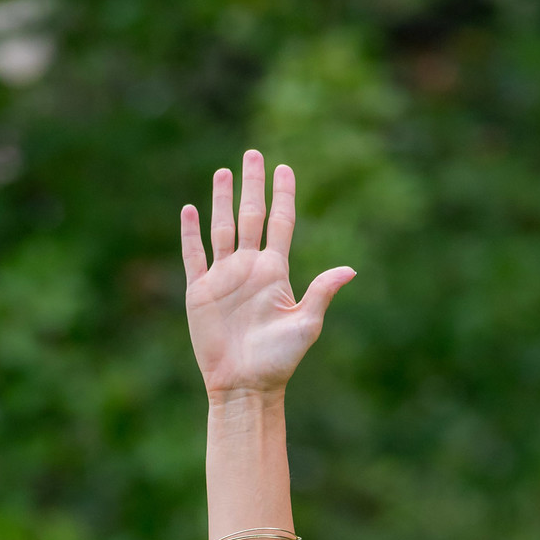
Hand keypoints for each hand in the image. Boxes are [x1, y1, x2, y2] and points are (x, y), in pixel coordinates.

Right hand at [181, 150, 354, 401]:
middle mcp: (249, 268)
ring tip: (223, 172)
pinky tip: (190, 209)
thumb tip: (349, 269)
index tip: (284, 168)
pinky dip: (191, 232)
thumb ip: (322, 293)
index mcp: (275, 272)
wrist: (245, 385)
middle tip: (252, 154)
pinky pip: (194, 254)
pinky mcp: (200, 291)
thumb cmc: (279, 361)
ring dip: (221, 200)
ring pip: (222, 227)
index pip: (280, 223)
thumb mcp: (305, 325)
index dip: (283, 195)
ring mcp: (223, 278)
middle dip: (252, 185)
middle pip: (251, 215)